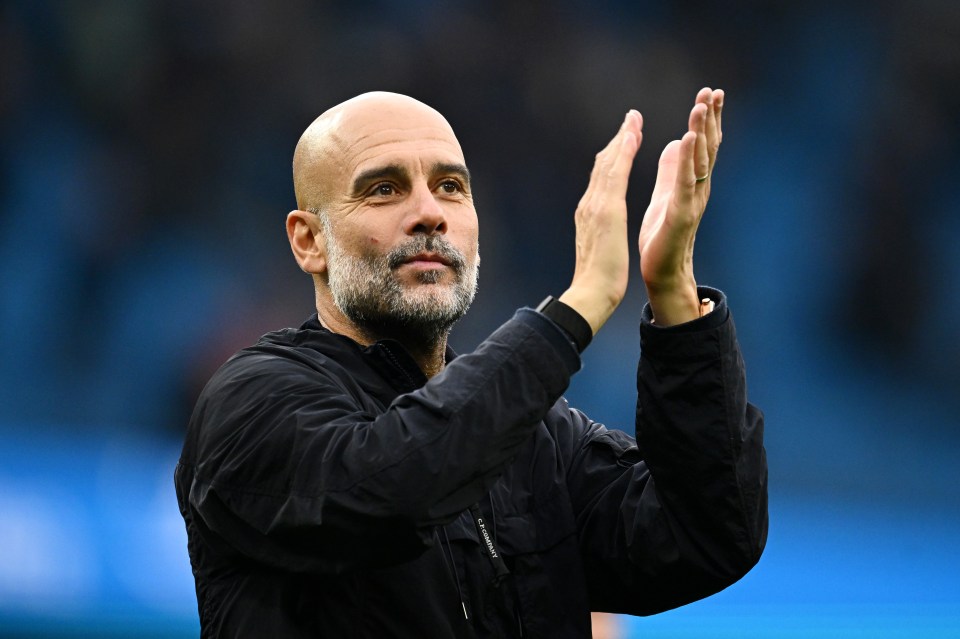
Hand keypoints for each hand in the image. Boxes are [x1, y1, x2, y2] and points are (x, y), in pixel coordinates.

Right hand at [559, 110, 642, 334]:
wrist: (591, 292)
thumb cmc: (599, 279)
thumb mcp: (601, 248)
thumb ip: (600, 233)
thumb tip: (602, 229)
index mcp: (590, 213)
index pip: (603, 178)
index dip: (614, 156)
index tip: (625, 139)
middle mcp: (589, 204)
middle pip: (603, 164)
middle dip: (618, 140)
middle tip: (631, 118)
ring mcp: (595, 205)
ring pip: (608, 163)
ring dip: (622, 138)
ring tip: (634, 119)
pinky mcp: (606, 209)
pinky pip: (616, 173)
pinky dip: (624, 152)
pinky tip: (633, 136)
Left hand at [638, 88, 722, 325]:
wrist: (661, 272)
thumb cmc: (662, 236)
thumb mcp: (667, 194)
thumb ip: (671, 170)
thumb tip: (674, 143)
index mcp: (692, 183)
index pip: (703, 145)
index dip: (708, 120)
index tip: (710, 93)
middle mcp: (698, 189)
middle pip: (707, 148)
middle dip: (710, 119)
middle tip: (713, 91)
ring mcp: (692, 201)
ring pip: (699, 161)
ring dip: (701, 132)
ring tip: (701, 107)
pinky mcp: (680, 215)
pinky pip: (685, 183)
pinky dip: (686, 160)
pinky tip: (687, 140)